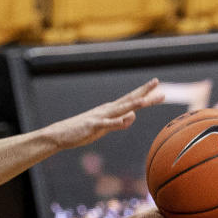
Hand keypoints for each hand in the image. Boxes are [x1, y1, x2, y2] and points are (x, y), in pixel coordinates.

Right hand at [49, 79, 164, 148]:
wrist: (60, 134)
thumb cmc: (82, 131)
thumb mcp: (104, 127)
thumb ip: (118, 122)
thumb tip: (132, 117)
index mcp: (110, 110)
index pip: (130, 100)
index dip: (144, 93)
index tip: (157, 86)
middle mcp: (107, 110)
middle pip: (129, 100)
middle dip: (143, 93)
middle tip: (157, 83)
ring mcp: (100, 117)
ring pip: (120, 110)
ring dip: (133, 105)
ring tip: (145, 100)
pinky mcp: (93, 127)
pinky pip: (107, 124)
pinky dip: (117, 122)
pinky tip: (126, 120)